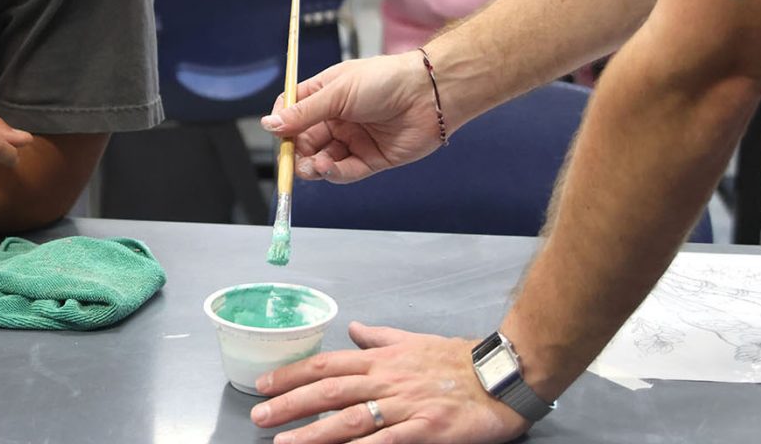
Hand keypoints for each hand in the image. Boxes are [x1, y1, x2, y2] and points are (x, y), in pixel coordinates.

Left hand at [250, 323, 530, 443]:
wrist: (501, 375)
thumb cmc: (457, 360)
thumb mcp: (412, 340)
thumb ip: (379, 338)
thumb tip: (354, 329)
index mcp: (381, 359)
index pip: (326, 364)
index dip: (292, 374)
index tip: (264, 384)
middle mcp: (386, 380)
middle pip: (328, 391)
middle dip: (290, 404)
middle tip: (259, 416)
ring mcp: (404, 406)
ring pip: (348, 419)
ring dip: (312, 433)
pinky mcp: (425, 430)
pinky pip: (385, 442)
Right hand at [260, 52, 444, 182]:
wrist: (429, 95)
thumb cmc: (384, 81)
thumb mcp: (337, 93)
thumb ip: (303, 113)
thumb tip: (269, 124)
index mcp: (327, 95)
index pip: (294, 112)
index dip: (282, 123)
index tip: (276, 132)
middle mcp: (338, 118)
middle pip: (304, 140)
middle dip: (295, 151)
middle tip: (290, 159)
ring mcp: (354, 140)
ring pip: (322, 159)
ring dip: (312, 165)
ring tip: (312, 165)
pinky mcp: (371, 159)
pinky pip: (345, 171)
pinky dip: (333, 172)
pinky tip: (327, 167)